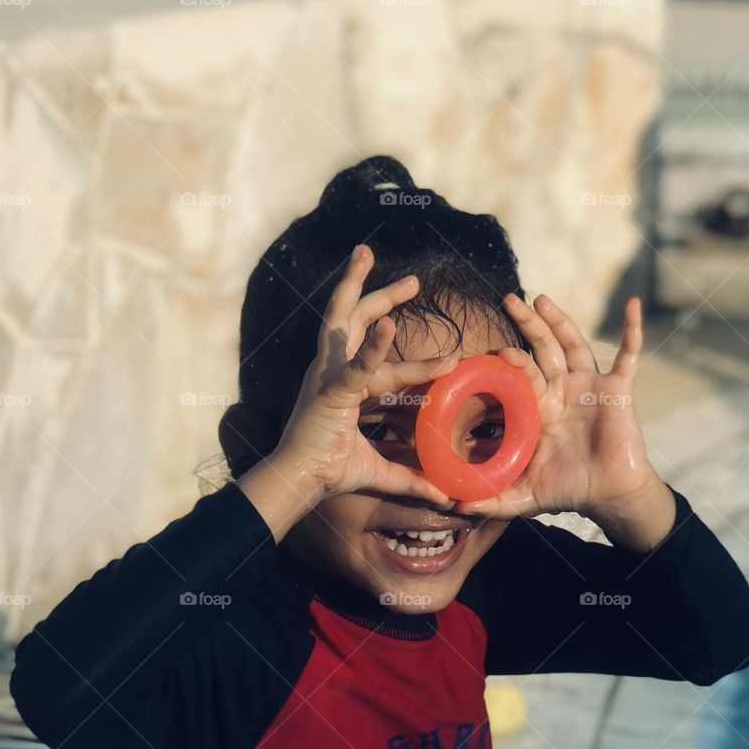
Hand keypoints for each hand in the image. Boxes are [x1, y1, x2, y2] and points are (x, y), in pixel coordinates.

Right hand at [271, 244, 457, 507]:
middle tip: (415, 280)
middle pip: (353, 319)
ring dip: (356, 285)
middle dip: (380, 294)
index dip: (405, 347)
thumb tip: (447, 497)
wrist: (300, 483)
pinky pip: (356, 366)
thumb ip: (413, 480)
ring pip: (342, 319)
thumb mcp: (381, 471)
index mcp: (343, 385)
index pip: (378, 357)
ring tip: (366, 252)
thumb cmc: (329, 474)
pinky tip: (391, 324)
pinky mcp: (330, 391)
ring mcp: (327, 375)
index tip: (440, 347)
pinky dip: (373, 347)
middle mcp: (331, 371)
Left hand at [454, 292, 662, 524]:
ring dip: (560, 320)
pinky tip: (632, 305)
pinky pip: (629, 354)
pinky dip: (632, 330)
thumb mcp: (524, 496)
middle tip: (508, 300)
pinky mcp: (618, 388)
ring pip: (573, 344)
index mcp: (539, 407)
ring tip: (541, 298)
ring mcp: (589, 386)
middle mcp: (562, 390)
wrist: (609, 495)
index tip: (490, 350)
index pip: (520, 375)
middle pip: (542, 349)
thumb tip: (454, 507)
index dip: (508, 361)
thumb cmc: (568, 491)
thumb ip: (491, 500)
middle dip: (527, 325)